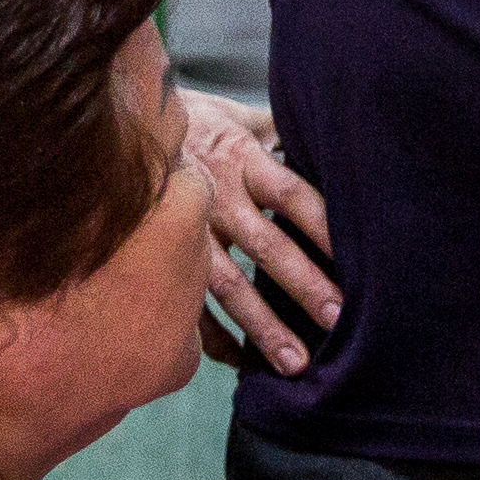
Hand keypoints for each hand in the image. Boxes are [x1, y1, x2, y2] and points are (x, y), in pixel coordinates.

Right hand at [179, 88, 338, 376]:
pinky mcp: (161, 257)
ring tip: (294, 363)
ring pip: (227, 286)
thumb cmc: (195, 122)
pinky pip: (186, 304)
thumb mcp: (239, 115)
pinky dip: (211, 337)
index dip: (324, 225)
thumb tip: (334, 133)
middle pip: (267, 246)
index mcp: (241, 160)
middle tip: (339, 320)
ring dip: (262, 326)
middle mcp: (216, 198)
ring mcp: (186, 233)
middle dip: (304, 285)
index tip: (361, 257)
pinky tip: (240, 361)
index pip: (292, 194)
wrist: (118, 125)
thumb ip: (282, 131)